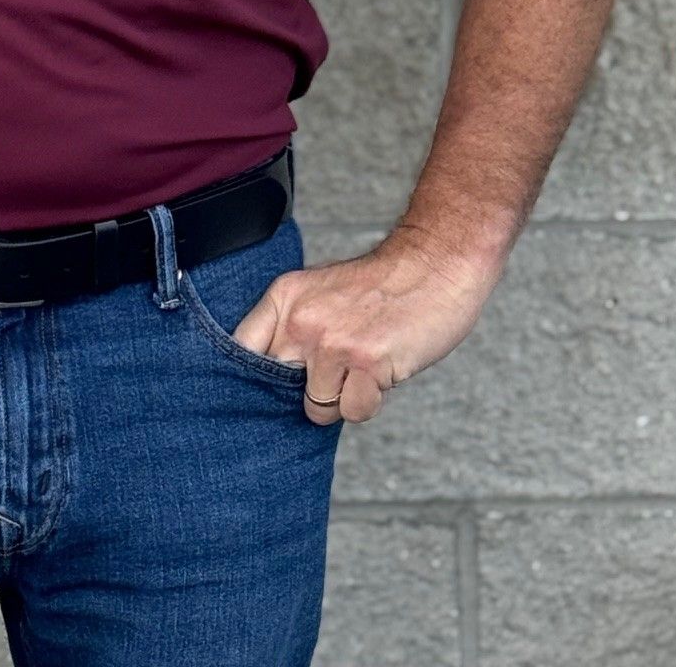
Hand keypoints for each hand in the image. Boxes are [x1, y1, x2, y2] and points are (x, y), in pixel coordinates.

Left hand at [228, 229, 501, 425]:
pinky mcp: (366, 363)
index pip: (241, 348)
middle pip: (275, 388)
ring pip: (317, 407)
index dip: (248, 378)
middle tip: (332, 373)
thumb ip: (294, 328)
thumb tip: (272, 382)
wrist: (435, 263)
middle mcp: (302, 320)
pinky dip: (369, 400)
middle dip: (300, 391)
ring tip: (364, 364)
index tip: (258, 391)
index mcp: (285, 297)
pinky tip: (382, 369)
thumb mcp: (321, 292)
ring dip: (343, 396)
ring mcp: (333, 342)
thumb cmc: (380, 286)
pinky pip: (354, 411)